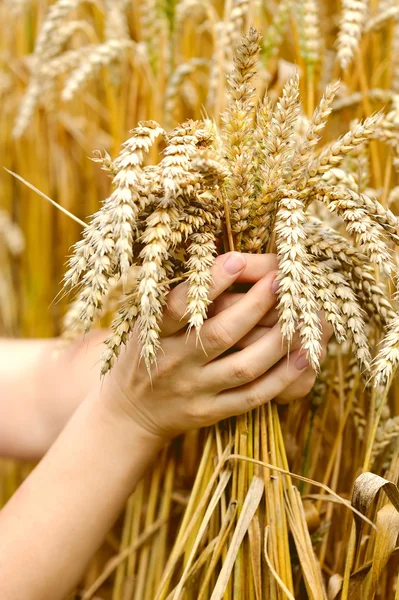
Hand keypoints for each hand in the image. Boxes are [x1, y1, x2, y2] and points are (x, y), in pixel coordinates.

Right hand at [102, 252, 331, 441]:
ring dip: (276, 341)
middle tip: (282, 280)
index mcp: (154, 334)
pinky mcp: (209, 413)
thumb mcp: (144, 323)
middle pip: (220, 334)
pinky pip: (251, 397)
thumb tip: (226, 261)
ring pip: (243, 367)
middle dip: (255, 306)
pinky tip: (302, 357)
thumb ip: (176, 300)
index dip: (209, 284)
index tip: (238, 259)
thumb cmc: (144, 354)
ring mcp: (194, 391)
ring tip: (301, 316)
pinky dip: (280, 378)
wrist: (129, 412)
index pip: (178, 306)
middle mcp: (174, 363)